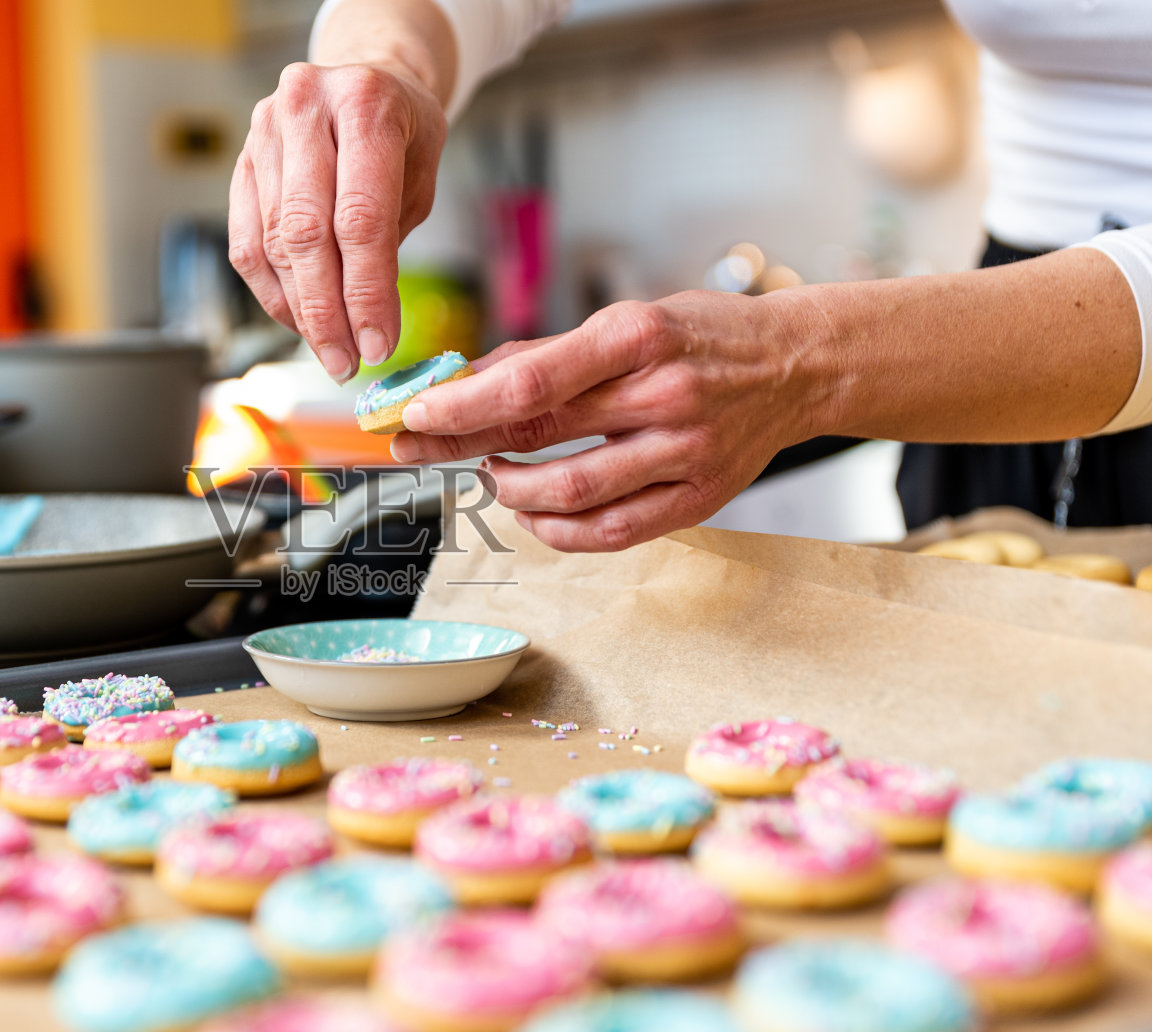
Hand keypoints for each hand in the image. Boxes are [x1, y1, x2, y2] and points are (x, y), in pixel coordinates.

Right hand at [229, 62, 445, 381]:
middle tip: (346, 362)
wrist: (364, 80)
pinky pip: (245, 244)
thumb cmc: (400, 133)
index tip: (376, 344)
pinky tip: (298, 319)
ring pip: (271, 244)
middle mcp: (305, 108)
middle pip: (306, 234)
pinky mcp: (239, 162)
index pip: (359, 217)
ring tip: (328, 348)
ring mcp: (262, 132)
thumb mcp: (419, 175)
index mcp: (364, 102)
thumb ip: (391, 241)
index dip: (366, 292)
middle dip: (326, 311)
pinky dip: (271, 292)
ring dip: (300, 310)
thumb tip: (369, 327)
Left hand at [388, 291, 835, 550]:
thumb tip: (461, 381)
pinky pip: (612, 532)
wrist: (797, 366)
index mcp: (638, 336)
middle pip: (540, 433)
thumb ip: (546, 355)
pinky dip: (558, 529)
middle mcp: (665, 394)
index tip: (414, 415)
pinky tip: (534, 511)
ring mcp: (686, 452)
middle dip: (462, 445)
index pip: (532, 381)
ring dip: (511, 490)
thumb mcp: (626, 320)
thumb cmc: (701, 337)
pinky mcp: (700, 498)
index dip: (463, 405)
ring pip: (572, 493)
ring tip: (490, 474)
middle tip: (416, 448)